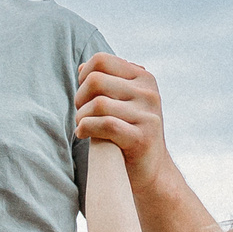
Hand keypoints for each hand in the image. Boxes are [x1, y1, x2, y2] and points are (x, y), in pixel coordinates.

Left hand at [74, 53, 167, 175]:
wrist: (152, 171)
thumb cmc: (130, 134)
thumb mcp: (123, 103)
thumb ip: (107, 83)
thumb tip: (83, 67)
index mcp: (144, 78)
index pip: (101, 60)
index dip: (84, 76)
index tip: (84, 95)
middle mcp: (149, 93)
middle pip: (96, 81)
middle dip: (80, 98)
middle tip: (82, 114)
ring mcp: (148, 116)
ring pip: (98, 104)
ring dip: (81, 117)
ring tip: (83, 126)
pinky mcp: (142, 138)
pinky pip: (105, 125)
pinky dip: (87, 128)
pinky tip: (83, 134)